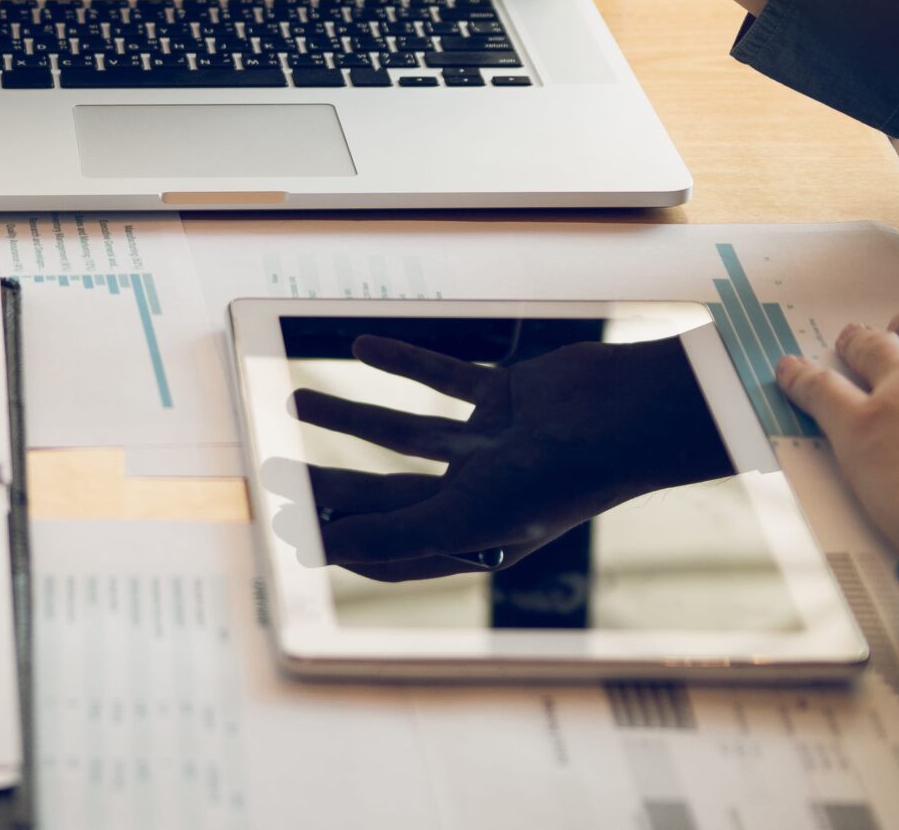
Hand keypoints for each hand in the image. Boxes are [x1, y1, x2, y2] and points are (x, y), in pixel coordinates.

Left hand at [296, 333, 731, 579]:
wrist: (626, 415)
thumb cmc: (558, 478)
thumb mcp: (466, 515)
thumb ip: (394, 533)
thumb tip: (323, 547)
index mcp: (476, 538)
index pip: (392, 549)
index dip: (339, 541)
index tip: (287, 526)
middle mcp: (482, 495)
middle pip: (386, 492)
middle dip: (329, 483)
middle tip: (273, 469)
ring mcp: (494, 444)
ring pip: (405, 433)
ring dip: (350, 418)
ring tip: (295, 401)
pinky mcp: (505, 396)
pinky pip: (443, 378)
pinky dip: (403, 364)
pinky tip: (359, 349)